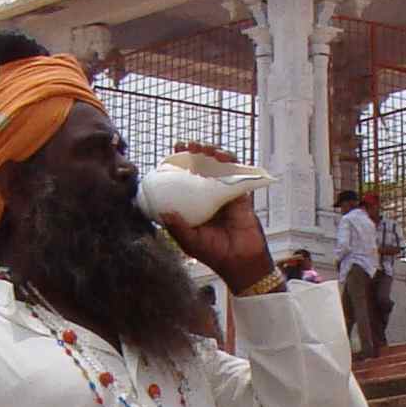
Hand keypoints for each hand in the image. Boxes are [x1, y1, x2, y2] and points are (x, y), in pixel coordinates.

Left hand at [156, 140, 275, 292]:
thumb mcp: (190, 241)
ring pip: (217, 167)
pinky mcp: (240, 194)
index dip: (175, 167)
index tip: (166, 157)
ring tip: (202, 147)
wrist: (242, 261)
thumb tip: (163, 212)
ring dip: (210, 153)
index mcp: (192, 206)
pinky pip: (235, 174)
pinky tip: (222, 156)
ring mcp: (224, 194)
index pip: (181, 182)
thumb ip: (178, 227)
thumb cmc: (214, 254)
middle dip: (192, 154)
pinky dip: (229, 162)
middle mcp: (207, 197)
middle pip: (199, 169)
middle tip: (184, 145)